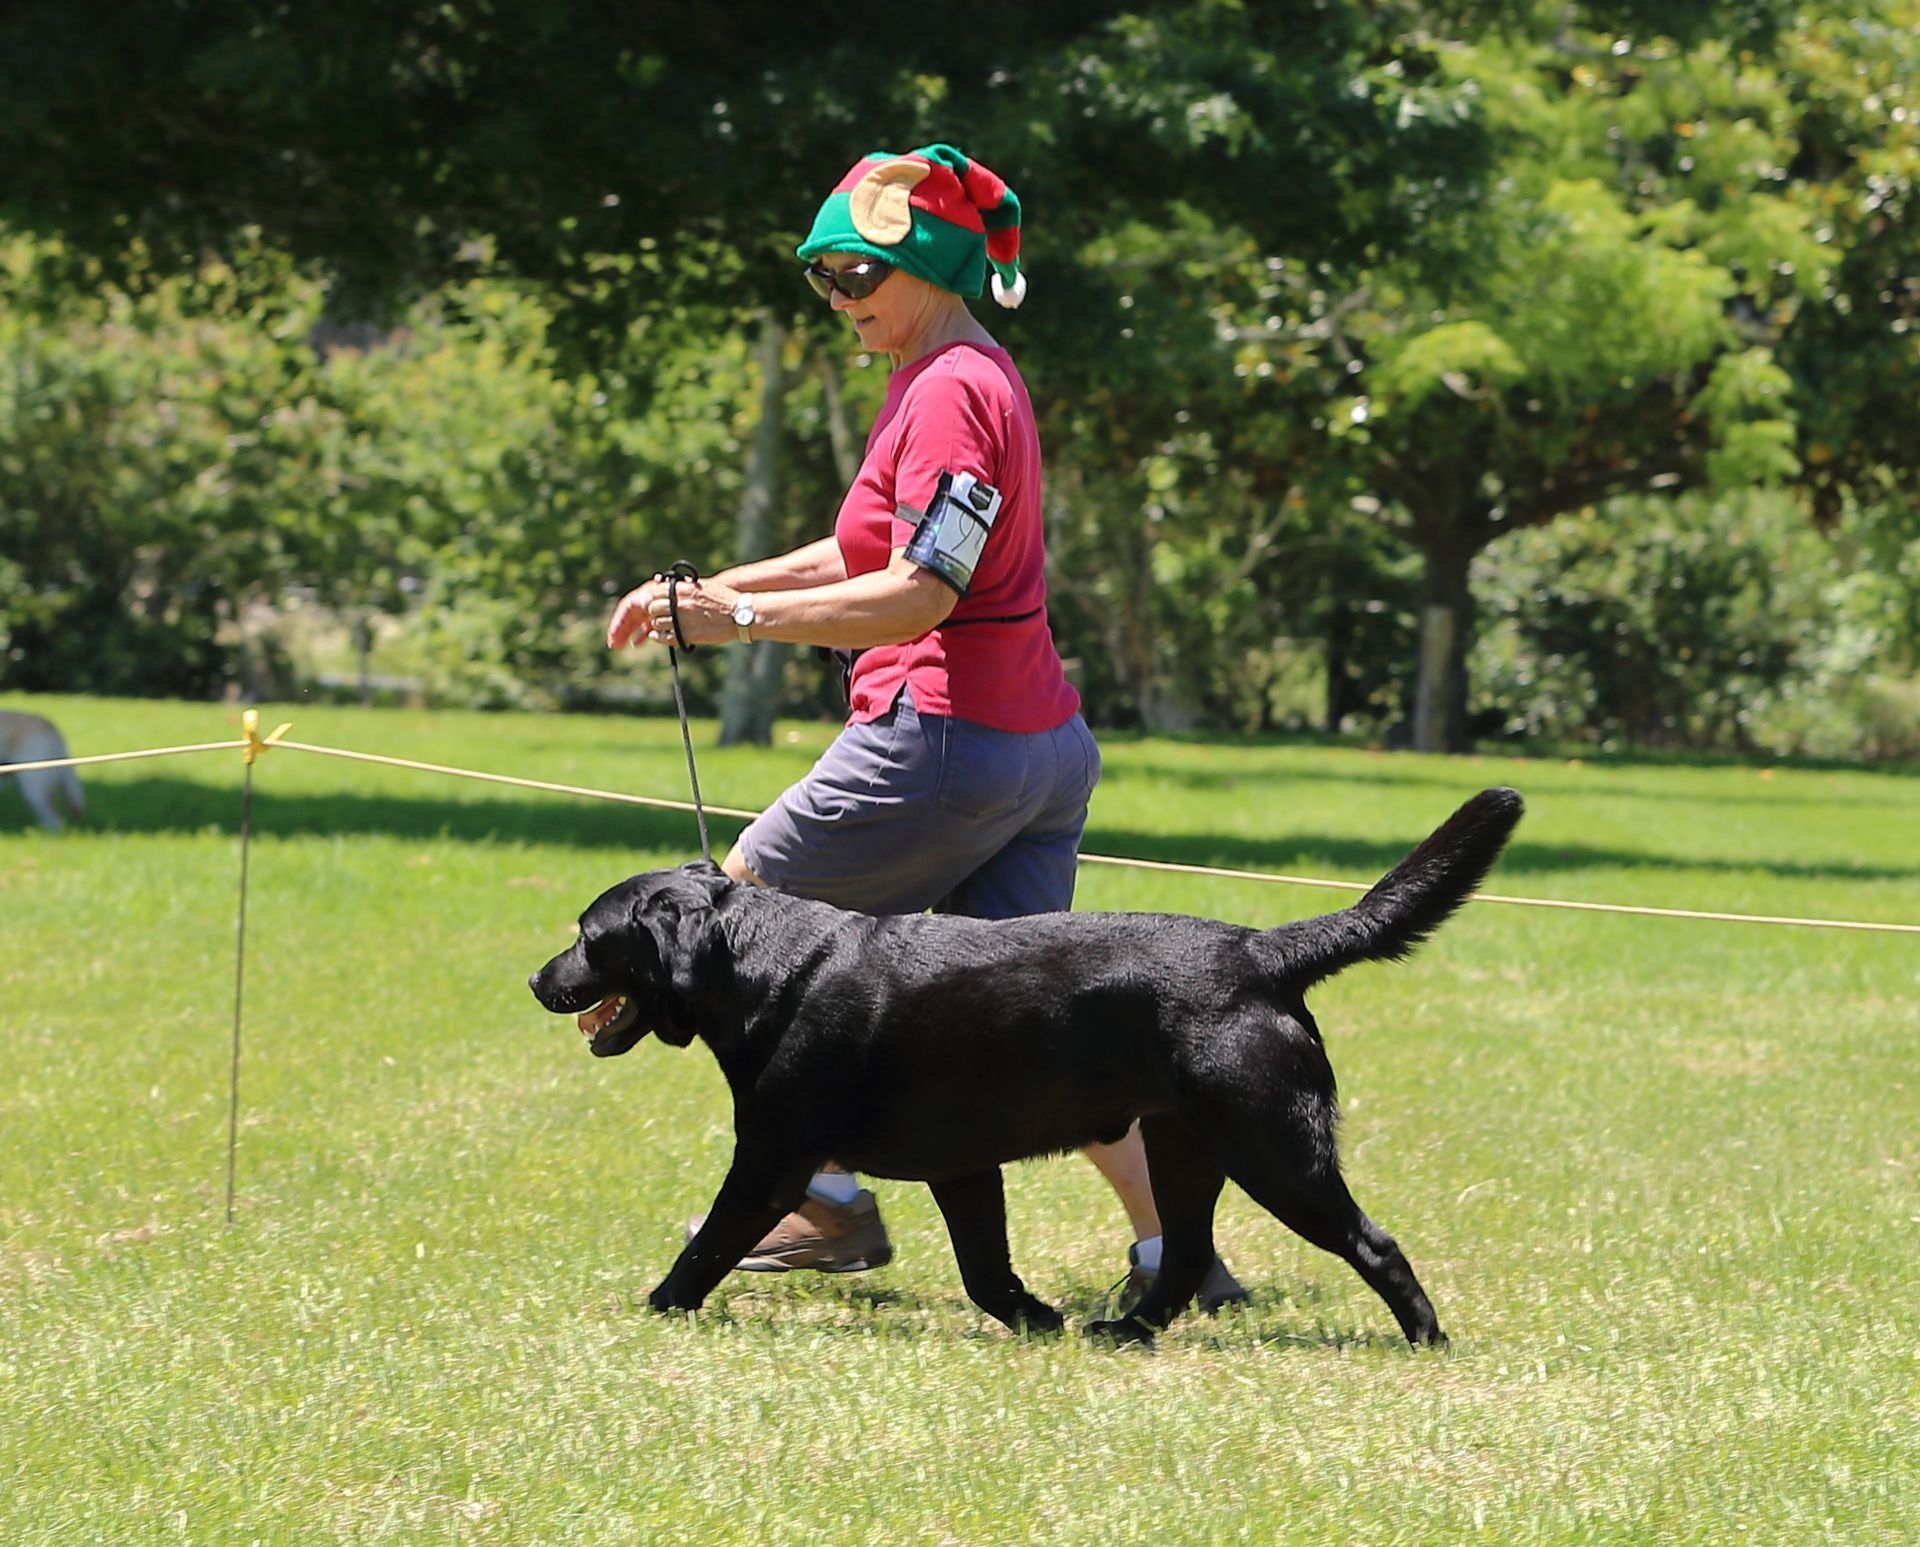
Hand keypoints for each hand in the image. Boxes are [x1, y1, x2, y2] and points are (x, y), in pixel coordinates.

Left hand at [607, 574, 743, 649]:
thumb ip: (687, 587)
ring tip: (665, 627)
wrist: (741, 614)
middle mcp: (680, 603)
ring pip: (657, 623)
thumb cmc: (726, 600)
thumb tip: (675, 585)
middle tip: (660, 617)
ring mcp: (683, 619)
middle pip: (653, 608)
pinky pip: (664, 638)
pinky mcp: (687, 635)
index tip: (656, 603)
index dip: (654, 599)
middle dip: (654, 613)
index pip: (656, 592)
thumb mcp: (705, 587)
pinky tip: (659, 637)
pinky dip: (658, 638)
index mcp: (683, 589)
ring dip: (658, 625)